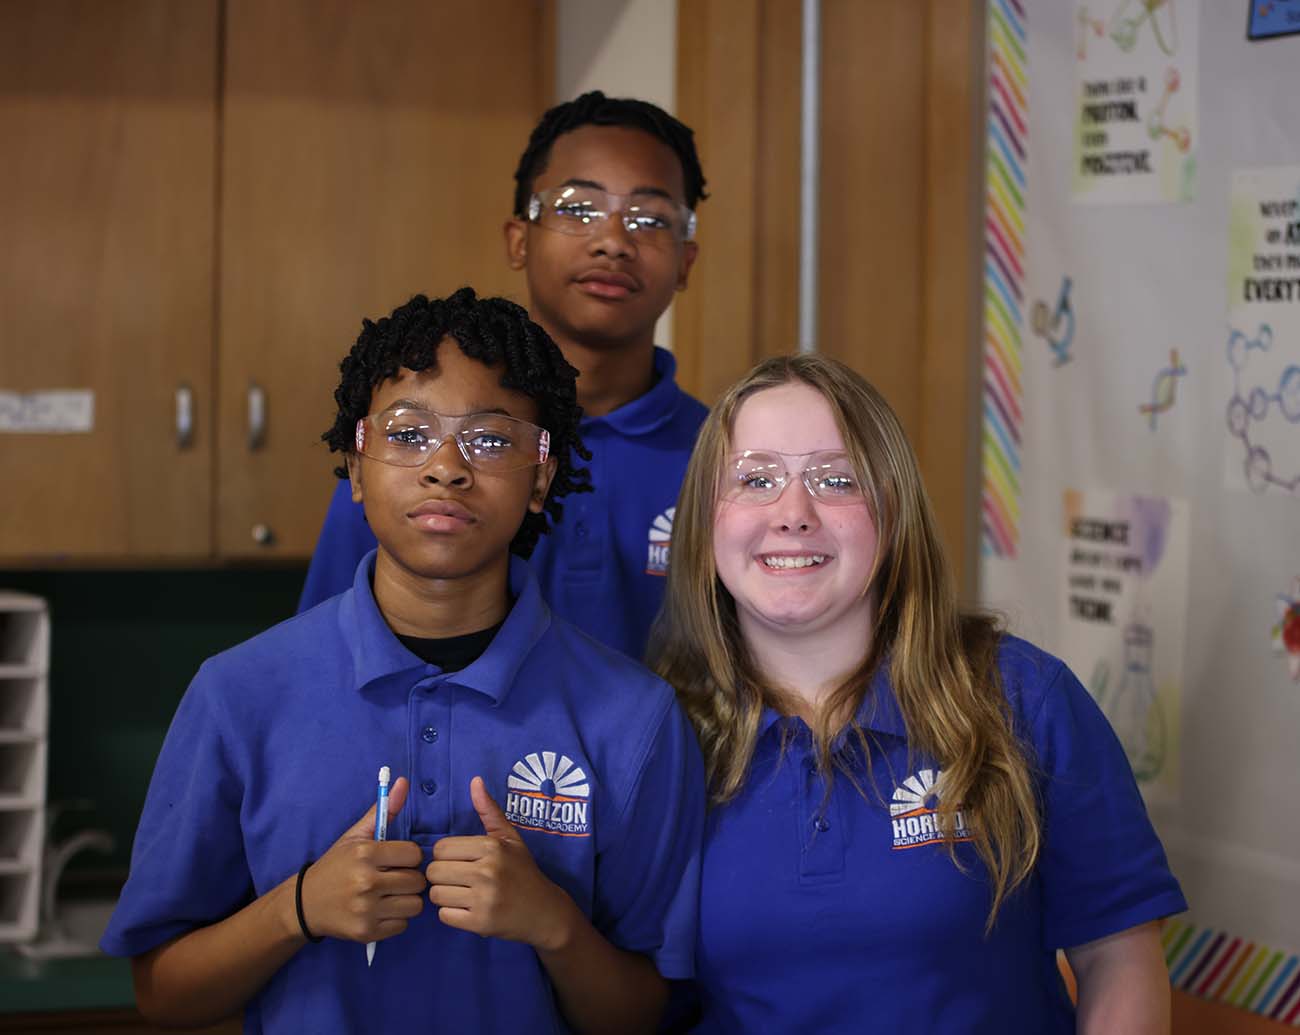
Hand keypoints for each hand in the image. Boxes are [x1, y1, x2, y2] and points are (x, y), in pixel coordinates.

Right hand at [298, 776, 426, 942]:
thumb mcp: (356, 836)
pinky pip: (403, 925)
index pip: (413, 855)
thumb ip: (383, 810)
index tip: (396, 860)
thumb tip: (403, 781)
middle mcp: (366, 882)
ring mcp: (366, 910)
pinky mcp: (366, 932)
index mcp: (365, 854)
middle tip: (394, 878)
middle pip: (417, 881)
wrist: (305, 903)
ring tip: (390, 894)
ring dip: (406, 900)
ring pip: (414, 905)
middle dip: (409, 878)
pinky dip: (396, 919)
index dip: (408, 857)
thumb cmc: (336, 866)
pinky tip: (381, 910)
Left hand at [426, 777, 575, 950]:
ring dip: (444, 895)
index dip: (446, 855)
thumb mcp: (510, 838)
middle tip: (458, 879)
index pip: (441, 848)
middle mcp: (487, 871)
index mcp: (491, 847)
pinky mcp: (480, 923)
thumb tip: (475, 781)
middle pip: (434, 871)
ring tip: (462, 893)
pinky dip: (451, 913)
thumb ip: (489, 811)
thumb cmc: (523, 871)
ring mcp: (484, 899)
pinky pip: (444, 915)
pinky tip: (466, 909)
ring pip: (436, 894)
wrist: (544, 911)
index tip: (459, 861)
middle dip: (442, 875)